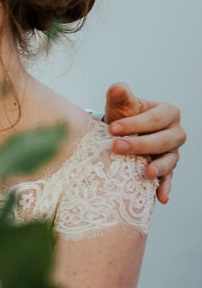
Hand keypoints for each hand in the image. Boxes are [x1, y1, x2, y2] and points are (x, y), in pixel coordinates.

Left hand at [104, 82, 185, 203]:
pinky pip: (169, 179)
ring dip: (159, 167)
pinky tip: (161, 197)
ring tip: (146, 172)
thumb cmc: (122, 114)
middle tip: (117, 147)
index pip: (155, 119)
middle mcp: (175, 133)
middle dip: (141, 144)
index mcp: (168, 113)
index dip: (135, 124)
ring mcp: (172, 152)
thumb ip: (119, 94)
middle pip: (164, 140)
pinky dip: (165, 187)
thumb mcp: (119, 103)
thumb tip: (118, 89)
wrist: (120, 132)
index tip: (112, 129)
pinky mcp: (166, 169)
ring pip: (170, 160)